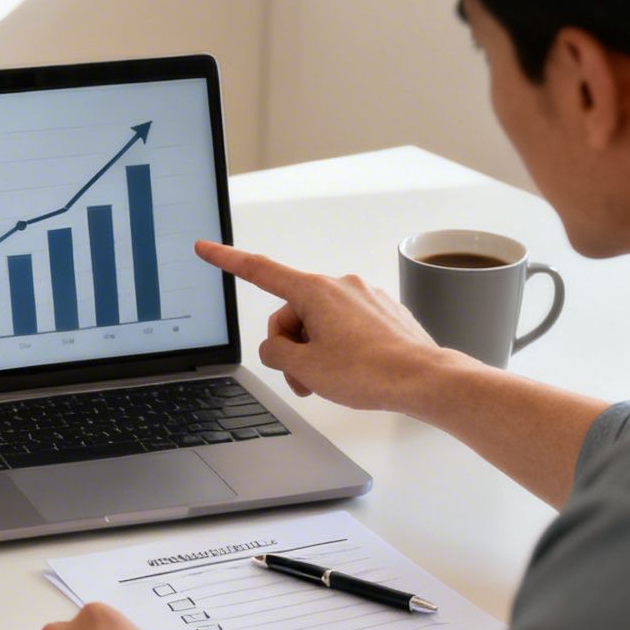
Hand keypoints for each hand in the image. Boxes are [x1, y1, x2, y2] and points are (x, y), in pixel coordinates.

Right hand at [196, 240, 460, 414]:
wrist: (423, 379)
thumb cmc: (370, 372)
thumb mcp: (305, 368)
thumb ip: (276, 353)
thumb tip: (277, 347)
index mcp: (316, 291)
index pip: (260, 271)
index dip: (228, 260)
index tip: (206, 248)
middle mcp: (340, 285)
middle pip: (293, 313)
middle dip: (292, 346)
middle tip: (304, 379)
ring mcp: (365, 296)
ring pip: (322, 323)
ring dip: (317, 352)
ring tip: (331, 381)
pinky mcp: (383, 312)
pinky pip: (348, 326)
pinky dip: (342, 348)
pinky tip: (355, 370)